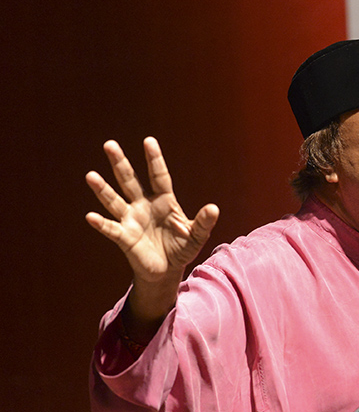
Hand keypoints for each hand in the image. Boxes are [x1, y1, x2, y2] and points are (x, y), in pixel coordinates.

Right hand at [85, 138, 218, 329]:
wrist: (167, 270)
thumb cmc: (181, 248)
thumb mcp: (197, 236)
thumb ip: (204, 222)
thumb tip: (214, 208)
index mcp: (164, 201)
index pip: (158, 176)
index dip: (154, 159)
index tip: (148, 141)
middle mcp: (144, 205)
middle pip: (130, 180)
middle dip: (120, 163)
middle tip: (110, 144)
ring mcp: (132, 220)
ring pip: (114, 200)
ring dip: (103, 189)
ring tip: (90, 176)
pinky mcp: (124, 237)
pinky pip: (111, 228)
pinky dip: (101, 223)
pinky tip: (91, 216)